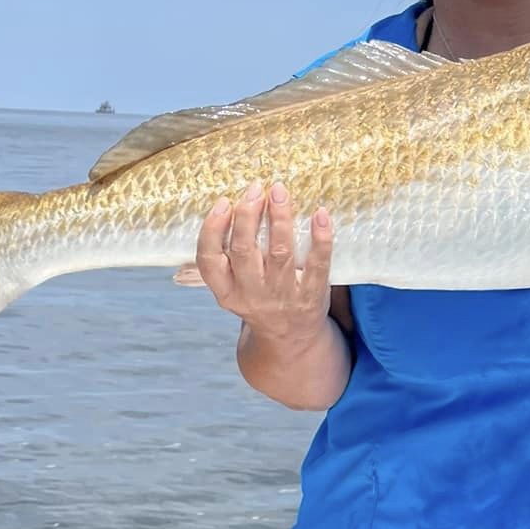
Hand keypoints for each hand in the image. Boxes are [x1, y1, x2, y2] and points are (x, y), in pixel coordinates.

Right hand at [192, 180, 333, 341]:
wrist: (290, 339)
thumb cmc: (260, 299)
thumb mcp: (234, 287)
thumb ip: (229, 257)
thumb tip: (234, 203)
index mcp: (226, 290)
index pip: (208, 260)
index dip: (212, 229)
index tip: (223, 202)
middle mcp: (251, 294)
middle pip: (244, 250)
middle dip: (247, 215)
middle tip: (255, 189)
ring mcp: (282, 295)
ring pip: (279, 252)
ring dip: (279, 218)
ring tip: (279, 192)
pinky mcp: (311, 295)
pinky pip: (316, 264)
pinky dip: (320, 238)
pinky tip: (320, 214)